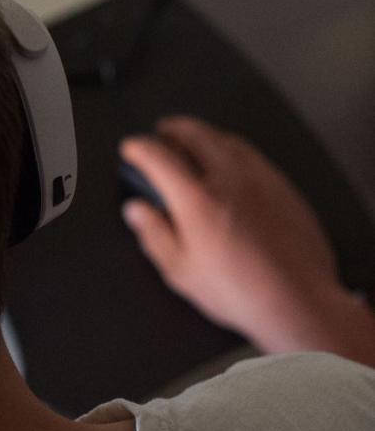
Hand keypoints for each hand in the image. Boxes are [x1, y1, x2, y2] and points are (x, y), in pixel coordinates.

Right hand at [120, 116, 374, 361]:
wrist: (298, 302)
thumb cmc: (241, 292)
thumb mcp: (180, 271)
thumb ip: (153, 234)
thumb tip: (137, 212)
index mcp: (197, 200)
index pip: (159, 157)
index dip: (140, 148)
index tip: (132, 148)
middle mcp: (229, 181)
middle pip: (196, 135)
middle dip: (174, 129)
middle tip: (162, 132)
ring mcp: (261, 181)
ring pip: (228, 140)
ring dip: (205, 134)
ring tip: (195, 140)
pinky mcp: (285, 189)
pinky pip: (255, 156)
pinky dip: (234, 150)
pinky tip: (232, 163)